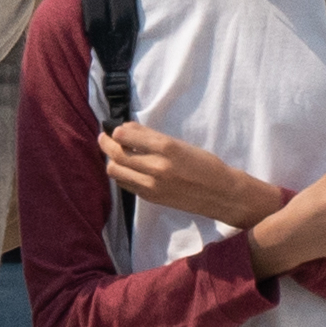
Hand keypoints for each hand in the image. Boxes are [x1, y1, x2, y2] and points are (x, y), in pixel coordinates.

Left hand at [98, 123, 281, 229]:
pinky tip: (127, 168)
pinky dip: (122, 174)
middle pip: (115, 153)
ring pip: (115, 170)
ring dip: (111, 160)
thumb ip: (152, 138)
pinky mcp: (150, 198)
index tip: (116, 128)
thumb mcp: (180, 144)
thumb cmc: (204, 164)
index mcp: (166, 147)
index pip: (126, 135)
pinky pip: (125, 184)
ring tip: (115, 154)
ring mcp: (151, 185)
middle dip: (105, 143)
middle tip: (104, 137)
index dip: (116, 130)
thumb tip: (125, 130)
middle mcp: (156, 166)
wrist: (221, 193)